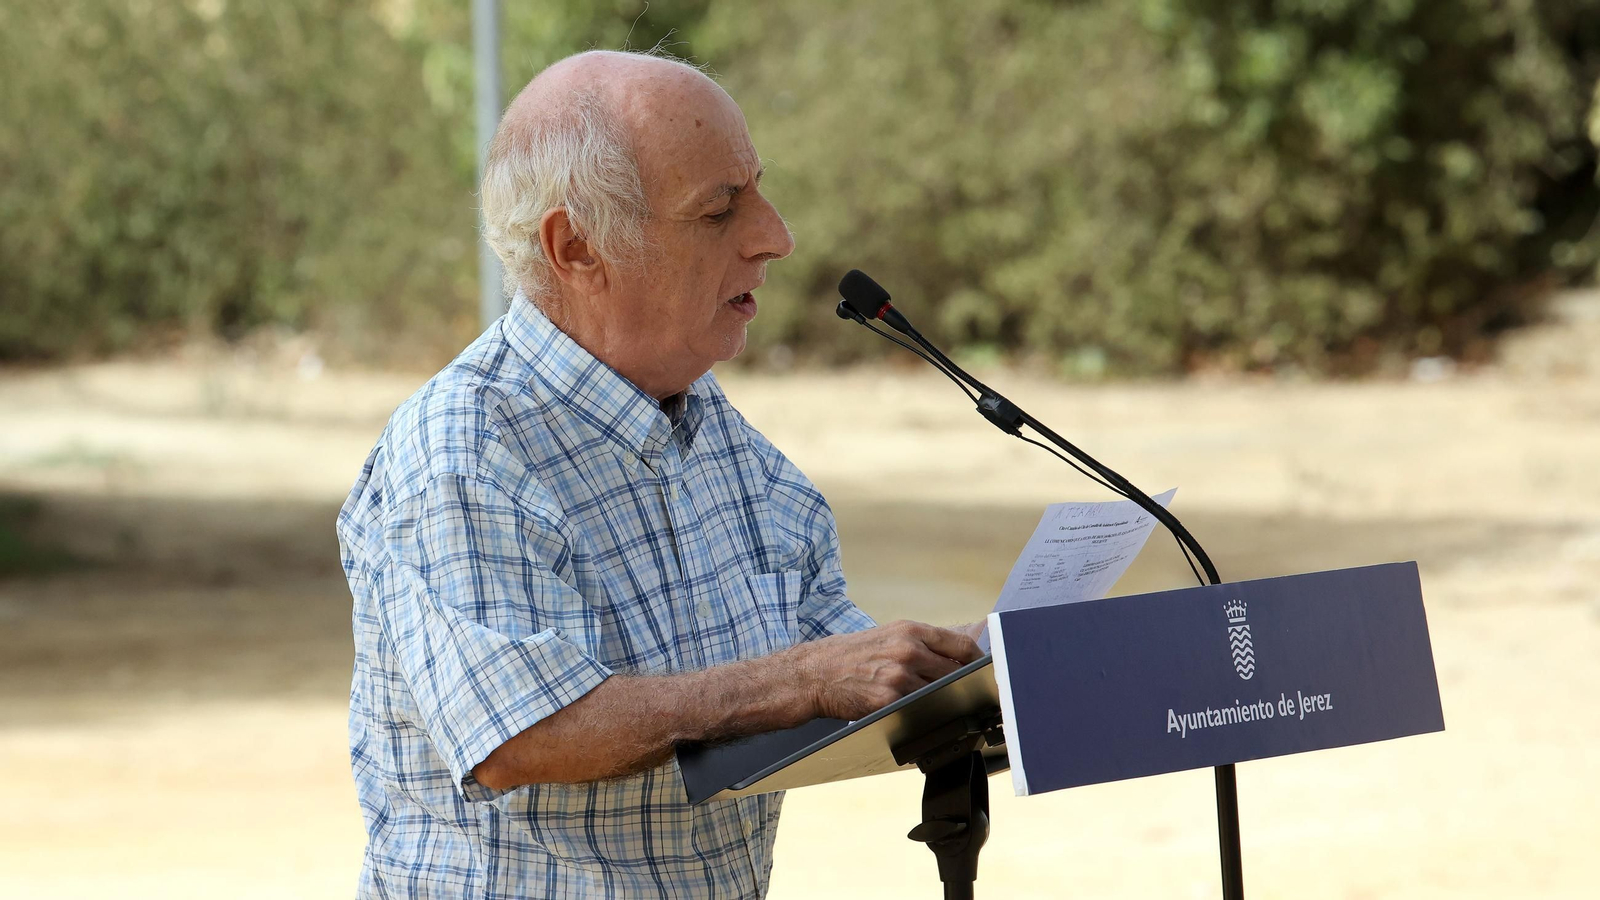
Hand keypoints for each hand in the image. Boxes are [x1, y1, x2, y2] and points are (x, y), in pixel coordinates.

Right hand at [795, 620, 982, 720]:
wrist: (817, 672)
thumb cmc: (853, 654)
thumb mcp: (889, 635)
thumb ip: (922, 644)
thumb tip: (958, 659)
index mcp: (911, 631)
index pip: (962, 646)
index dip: (978, 663)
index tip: (984, 673)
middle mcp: (908, 650)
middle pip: (956, 672)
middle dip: (963, 685)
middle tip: (969, 695)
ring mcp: (900, 676)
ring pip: (940, 694)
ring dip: (945, 702)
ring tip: (942, 705)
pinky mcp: (889, 701)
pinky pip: (919, 710)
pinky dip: (923, 714)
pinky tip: (919, 714)